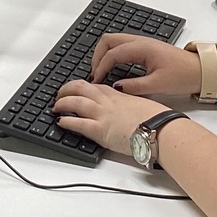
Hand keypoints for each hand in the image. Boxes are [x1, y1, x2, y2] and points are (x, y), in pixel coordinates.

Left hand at [51, 80, 173, 154]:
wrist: (160, 129)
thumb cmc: (157, 119)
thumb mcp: (143, 105)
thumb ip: (132, 105)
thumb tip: (132, 111)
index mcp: (118, 95)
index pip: (95, 86)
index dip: (83, 86)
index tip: (77, 88)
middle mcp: (107, 102)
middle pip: (81, 88)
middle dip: (67, 89)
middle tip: (60, 94)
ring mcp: (103, 115)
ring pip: (75, 102)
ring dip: (62, 103)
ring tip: (55, 107)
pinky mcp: (100, 130)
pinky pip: (78, 123)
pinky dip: (67, 121)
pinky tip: (61, 122)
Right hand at [88, 33, 199, 96]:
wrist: (201, 71)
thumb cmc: (184, 75)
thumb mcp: (158, 84)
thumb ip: (134, 86)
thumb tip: (116, 87)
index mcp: (142, 48)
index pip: (112, 53)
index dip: (101, 67)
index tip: (97, 81)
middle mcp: (140, 41)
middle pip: (108, 40)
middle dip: (97, 56)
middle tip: (95, 74)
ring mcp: (143, 43)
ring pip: (114, 41)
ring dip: (104, 54)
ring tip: (101, 72)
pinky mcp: (146, 48)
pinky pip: (122, 46)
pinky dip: (113, 54)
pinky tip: (113, 68)